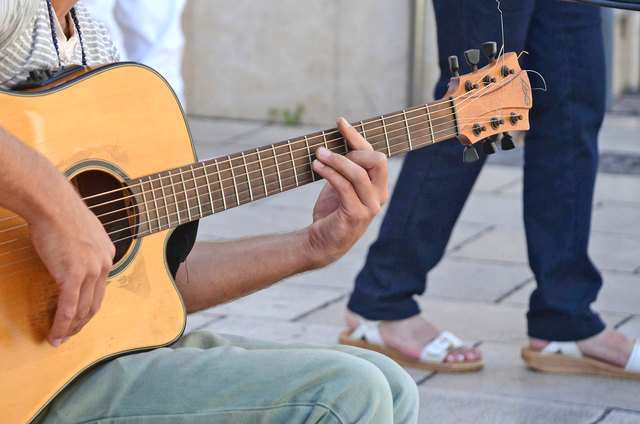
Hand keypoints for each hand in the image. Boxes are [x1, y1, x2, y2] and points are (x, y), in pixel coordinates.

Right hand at [28, 183, 114, 346]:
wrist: (52, 204)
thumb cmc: (60, 213)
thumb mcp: (82, 232)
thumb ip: (84, 248)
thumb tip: (75, 259)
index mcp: (108, 254)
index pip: (100, 288)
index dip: (89, 306)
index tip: (78, 317)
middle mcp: (104, 263)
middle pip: (95, 303)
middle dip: (82, 323)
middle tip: (69, 335)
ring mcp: (91, 270)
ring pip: (83, 309)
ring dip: (71, 329)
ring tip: (59, 339)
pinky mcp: (73, 275)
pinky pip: (69, 308)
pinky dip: (62, 325)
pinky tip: (55, 335)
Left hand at [305, 117, 387, 265]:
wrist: (321, 242)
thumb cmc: (331, 212)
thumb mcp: (340, 185)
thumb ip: (346, 167)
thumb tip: (337, 139)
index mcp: (379, 186)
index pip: (375, 155)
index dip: (357, 137)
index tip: (340, 122)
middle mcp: (379, 196)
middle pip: (376, 161)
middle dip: (351, 150)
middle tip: (325, 151)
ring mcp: (370, 207)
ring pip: (358, 173)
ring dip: (336, 161)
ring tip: (318, 156)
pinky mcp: (356, 215)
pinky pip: (344, 186)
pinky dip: (329, 173)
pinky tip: (317, 167)